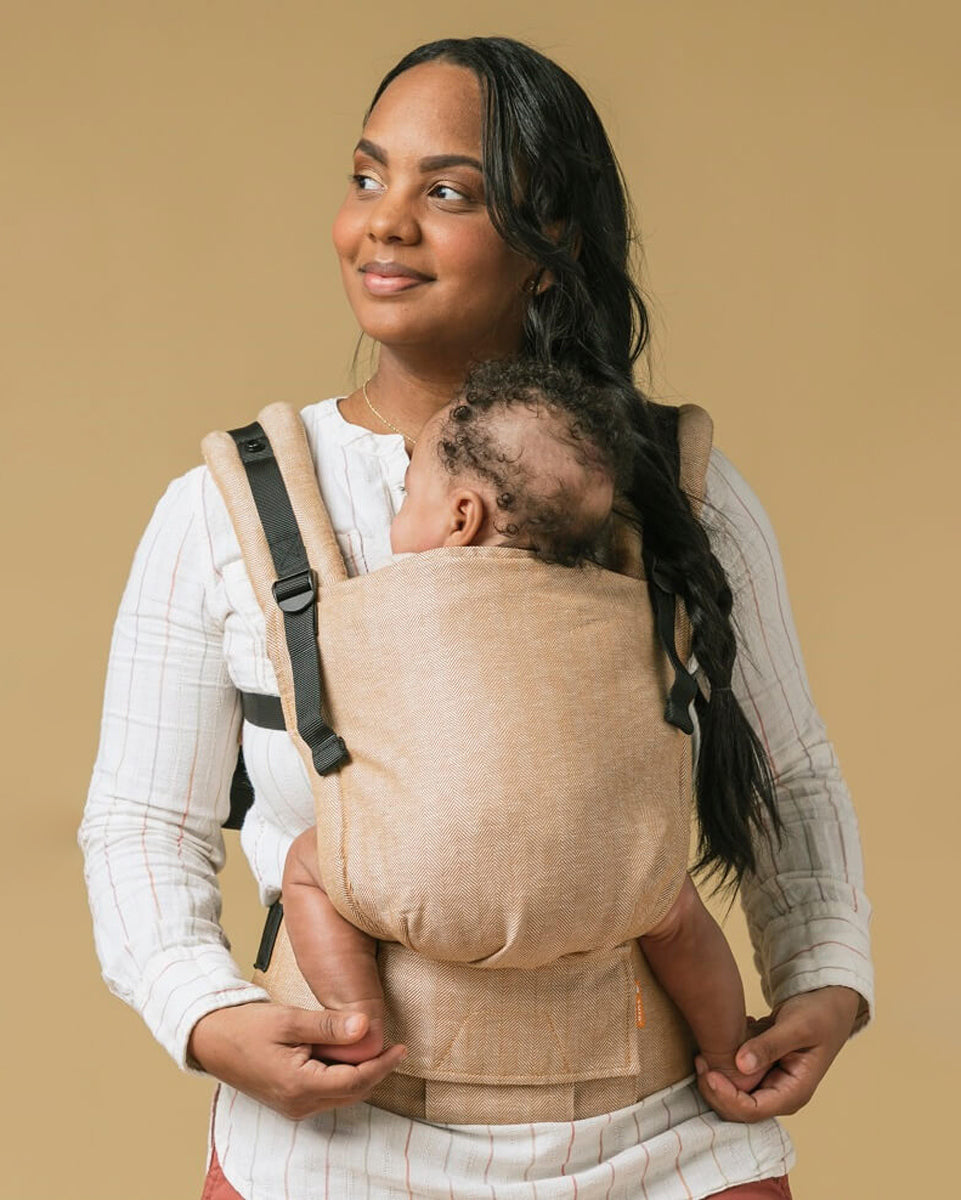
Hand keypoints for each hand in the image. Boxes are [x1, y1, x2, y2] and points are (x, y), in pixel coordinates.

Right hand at [187, 1002, 407, 1120]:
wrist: (212, 1040)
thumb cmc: (247, 1027)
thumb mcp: (289, 1020)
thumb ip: (328, 1025)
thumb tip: (365, 1027)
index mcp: (299, 1085)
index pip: (355, 1081)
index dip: (382, 1065)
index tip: (401, 1048)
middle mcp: (299, 1103)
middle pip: (352, 1092)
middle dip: (375, 1070)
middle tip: (392, 1046)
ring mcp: (294, 1106)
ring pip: (341, 1095)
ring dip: (360, 1074)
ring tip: (373, 1047)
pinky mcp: (290, 1101)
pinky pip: (327, 1093)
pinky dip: (343, 1076)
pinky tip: (347, 1055)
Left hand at [694, 986, 860, 1122]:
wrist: (828, 1003)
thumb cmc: (819, 1013)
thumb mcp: (797, 1026)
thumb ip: (770, 1045)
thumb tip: (740, 1066)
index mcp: (795, 1091)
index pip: (754, 1111)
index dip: (727, 1097)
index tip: (708, 1073)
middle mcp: (781, 1093)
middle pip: (740, 1109)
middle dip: (716, 1090)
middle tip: (699, 1060)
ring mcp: (771, 1083)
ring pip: (735, 1094)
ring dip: (716, 1078)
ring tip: (703, 1051)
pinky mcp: (763, 1070)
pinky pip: (737, 1077)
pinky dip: (724, 1064)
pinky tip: (722, 1040)